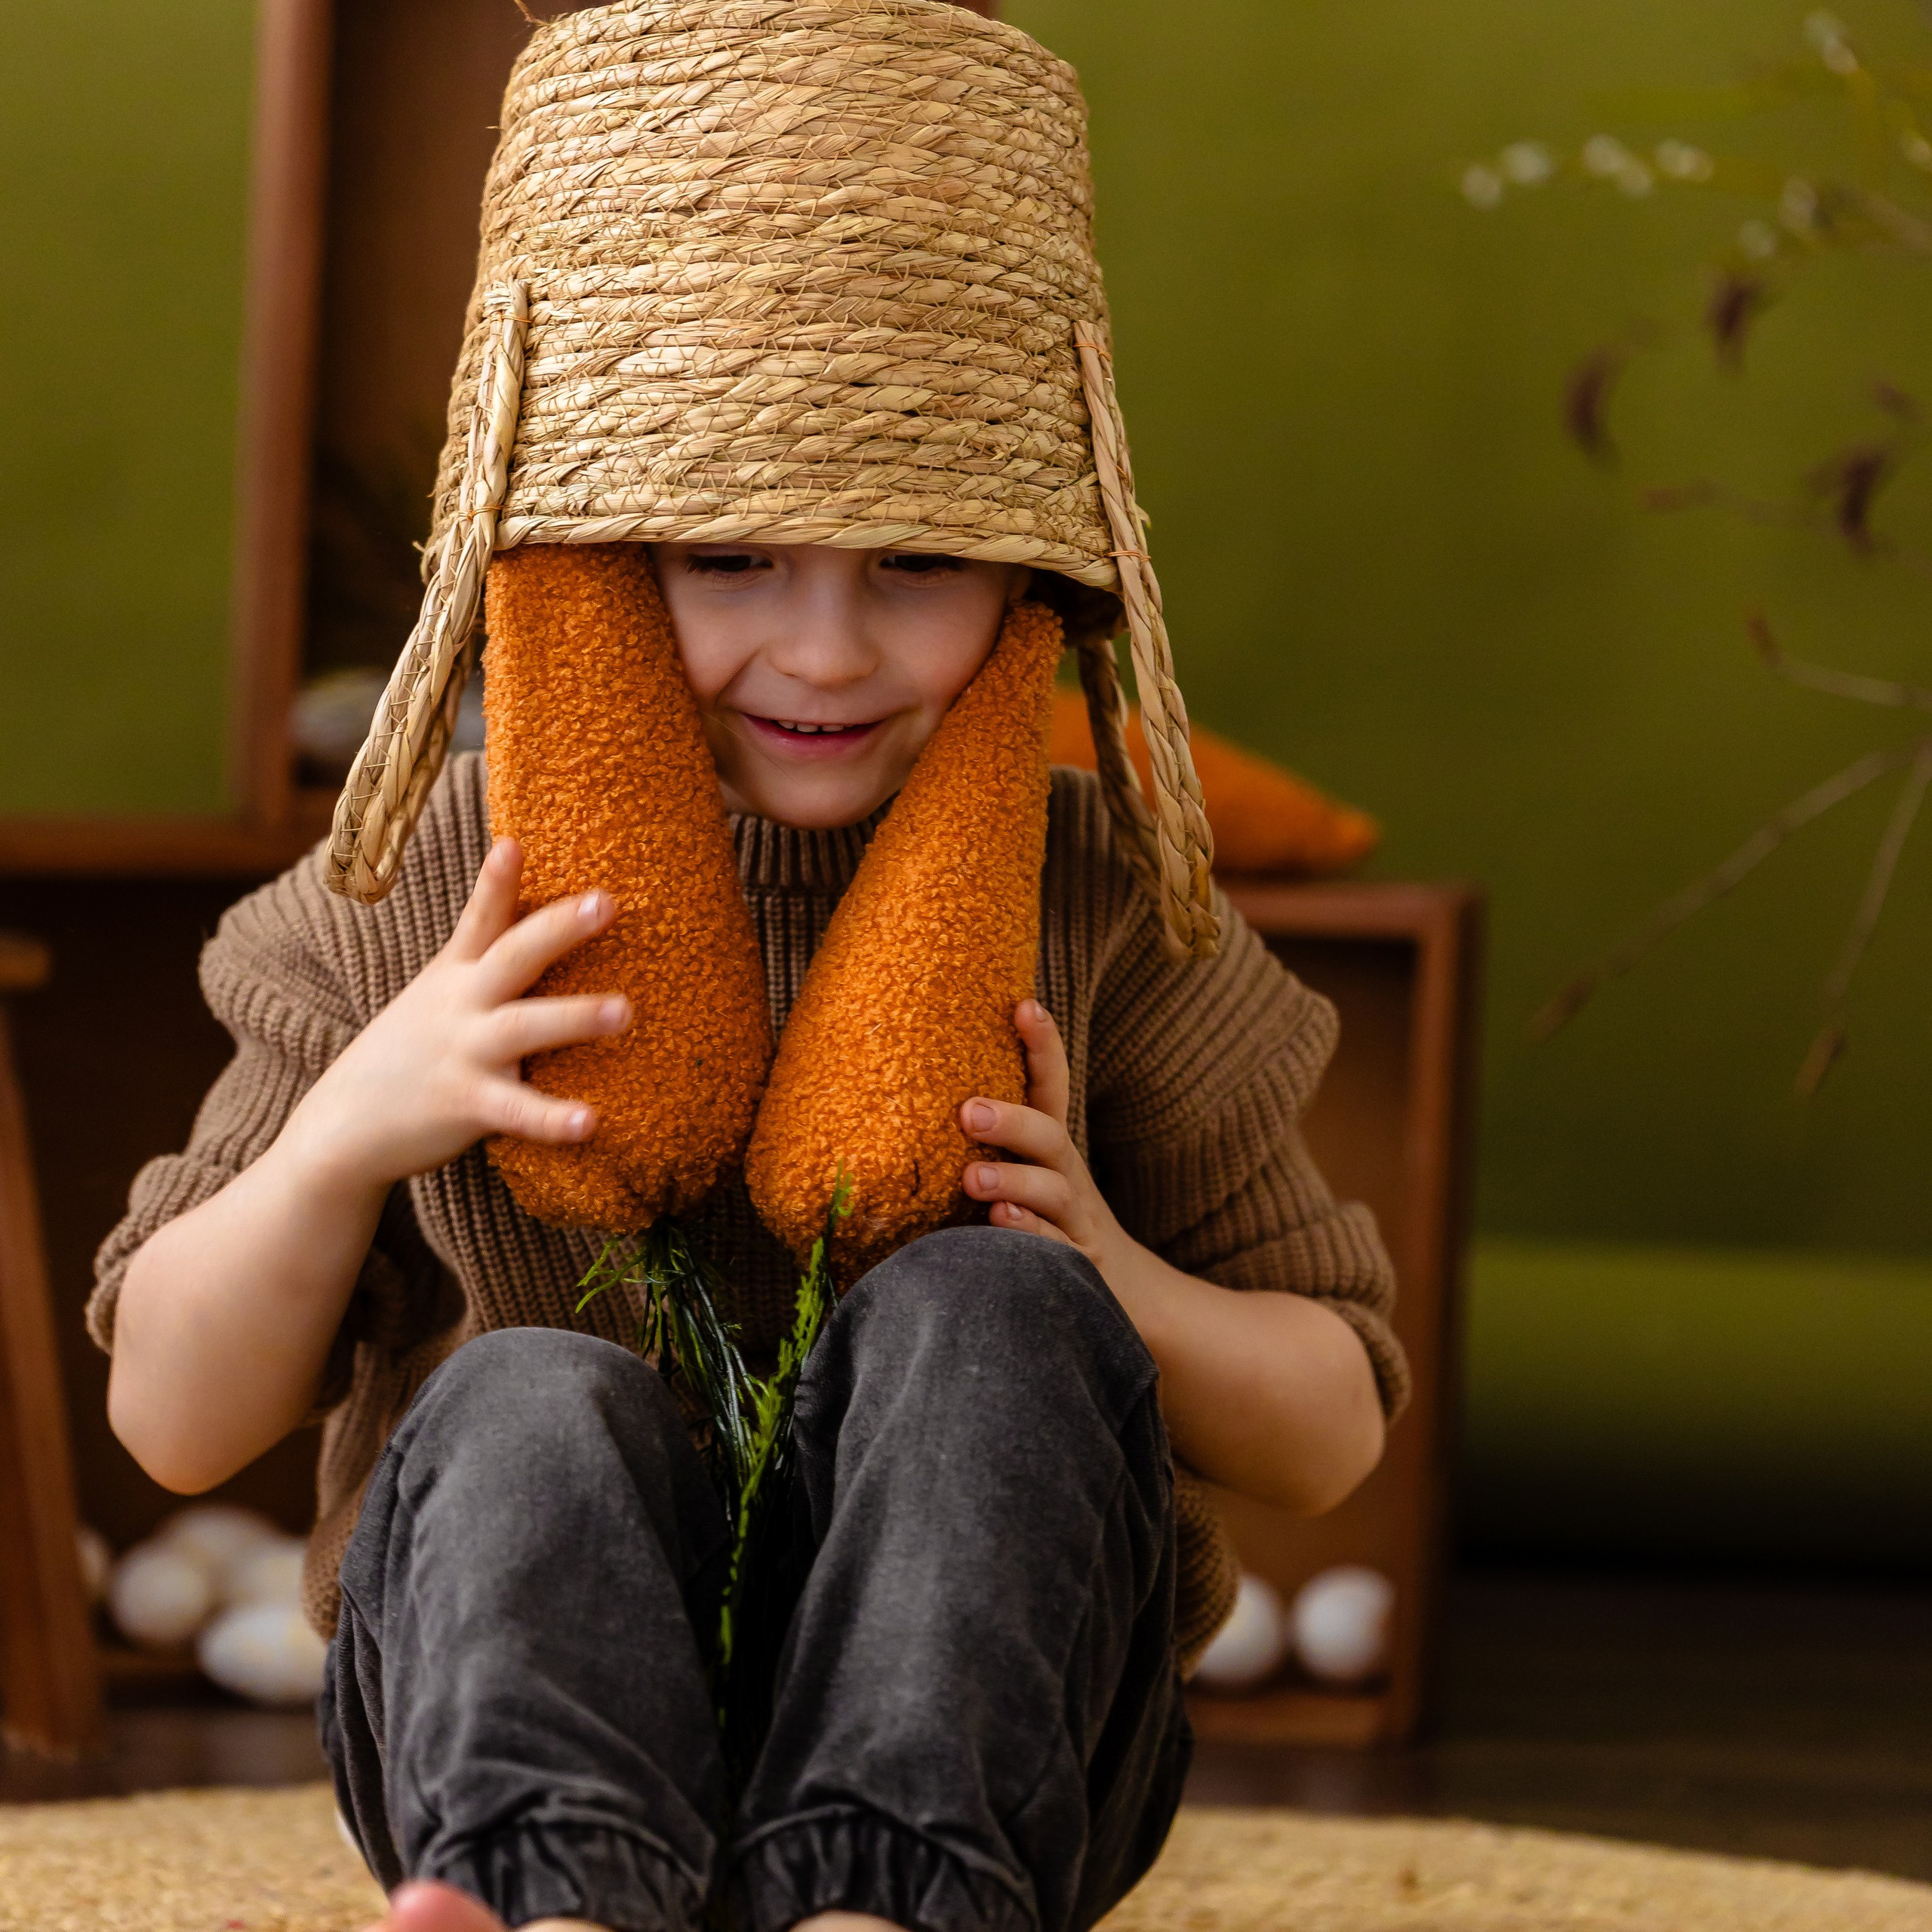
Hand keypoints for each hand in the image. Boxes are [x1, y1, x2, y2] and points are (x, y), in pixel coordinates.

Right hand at [284, 837, 631, 1193]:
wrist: (344, 1129)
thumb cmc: (409, 1055)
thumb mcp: (438, 997)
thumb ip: (483, 962)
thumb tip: (537, 921)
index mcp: (456, 974)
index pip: (480, 918)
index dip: (496, 881)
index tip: (514, 843)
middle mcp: (461, 1006)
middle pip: (513, 957)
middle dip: (558, 929)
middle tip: (606, 902)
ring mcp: (464, 1053)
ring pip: (524, 1028)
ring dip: (575, 1017)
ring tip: (626, 1010)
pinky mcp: (467, 1105)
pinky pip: (517, 1112)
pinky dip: (553, 1119)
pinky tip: (591, 1124)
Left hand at [959, 1001, 1137, 1285]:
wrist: (1124, 1290)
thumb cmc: (1051, 1224)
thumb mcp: (1029, 1175)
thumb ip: (992, 1143)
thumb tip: (918, 1097)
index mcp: (1051, 1149)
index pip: (1051, 1088)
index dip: (1042, 1047)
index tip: (1024, 1005)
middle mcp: (1068, 1177)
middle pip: (1050, 1136)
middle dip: (1013, 1119)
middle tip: (969, 1111)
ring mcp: (1076, 1222)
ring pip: (1051, 1193)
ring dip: (1013, 1180)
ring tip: (973, 1178)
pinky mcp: (1077, 1267)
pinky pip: (1052, 1251)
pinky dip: (1027, 1236)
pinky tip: (999, 1223)